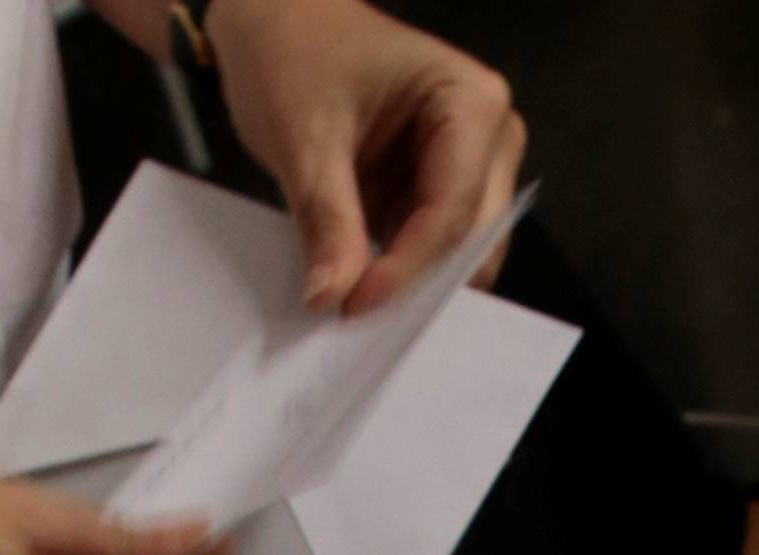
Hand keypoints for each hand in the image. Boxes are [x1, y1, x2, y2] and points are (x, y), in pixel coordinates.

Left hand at [206, 0, 524, 313]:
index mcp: (469, 101)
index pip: (452, 208)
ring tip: (355, 306)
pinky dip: (396, 275)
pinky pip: (429, 252)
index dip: (408, 266)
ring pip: (455, 255)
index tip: (355, 307)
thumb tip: (333, 296)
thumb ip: (326, 220)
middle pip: (469, 238)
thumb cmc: (293, 50)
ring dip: (409, 285)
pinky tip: (359, 289)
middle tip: (361, 321)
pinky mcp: (437, 193)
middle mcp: (487, 136)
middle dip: (418, 282)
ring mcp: (468, 168)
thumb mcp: (304, 135)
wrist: (271, 28)